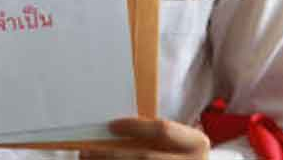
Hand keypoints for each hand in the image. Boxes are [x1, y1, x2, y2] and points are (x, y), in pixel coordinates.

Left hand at [80, 118, 208, 159]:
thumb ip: (155, 136)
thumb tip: (111, 130)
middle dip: (112, 155)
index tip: (110, 125)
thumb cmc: (180, 154)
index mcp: (195, 143)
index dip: (135, 126)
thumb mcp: (178, 142)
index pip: (162, 130)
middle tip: (86, 151)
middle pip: (145, 158)